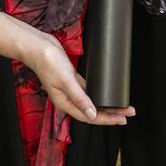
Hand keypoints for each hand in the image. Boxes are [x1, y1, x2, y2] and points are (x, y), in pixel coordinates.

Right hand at [0, 12, 133, 125]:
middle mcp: (68, 99)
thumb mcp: (65, 80)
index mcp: (65, 103)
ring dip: (106, 104)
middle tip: (128, 113)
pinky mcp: (71, 79)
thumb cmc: (47, 62)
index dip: (107, 119)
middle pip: (93, 111)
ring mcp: (70, 89)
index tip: (122, 119)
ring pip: (92, 101)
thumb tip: (93, 114)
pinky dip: (98, 93)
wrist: (38, 46)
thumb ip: (79, 97)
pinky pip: (88, 90)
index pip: (90, 116)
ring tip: (121, 106)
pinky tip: (106, 92)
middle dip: (111, 113)